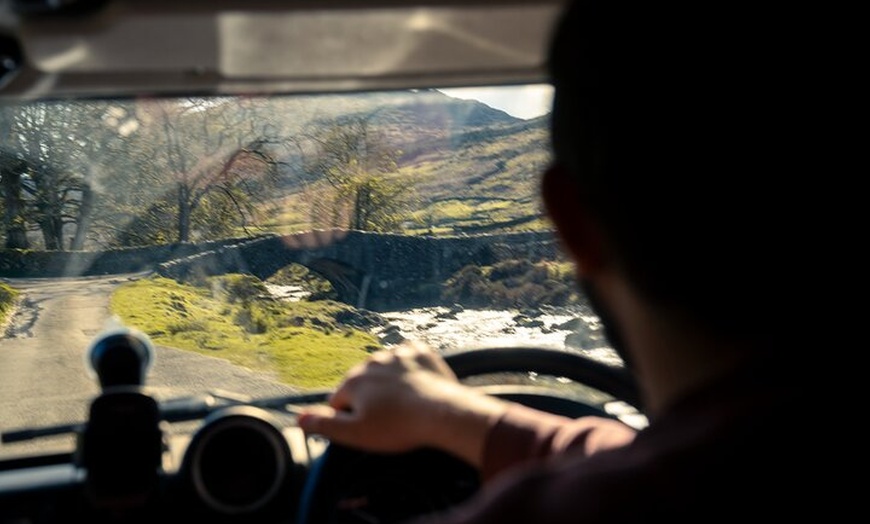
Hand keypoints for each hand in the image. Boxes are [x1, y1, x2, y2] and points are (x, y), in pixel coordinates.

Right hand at [298, 341, 506, 466]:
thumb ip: (324, 425)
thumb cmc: (398, 426)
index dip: (351, 418)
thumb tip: (297, 418)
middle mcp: (371, 361)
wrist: (442, 412)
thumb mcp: (356, 434)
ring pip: (384, 370)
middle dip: (370, 399)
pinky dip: (410, 369)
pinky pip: (408, 357)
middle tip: (390, 419)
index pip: (339, 402)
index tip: (370, 428)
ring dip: (389, 383)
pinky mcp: (420, 350)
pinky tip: (417, 385)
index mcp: (353, 381)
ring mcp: (397, 353)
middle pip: (362, 383)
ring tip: (405, 404)